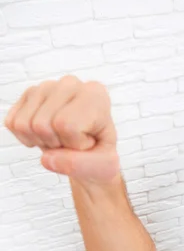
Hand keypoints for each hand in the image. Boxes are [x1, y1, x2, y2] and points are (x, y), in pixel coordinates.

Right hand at [4, 75, 118, 183]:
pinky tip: (47, 135)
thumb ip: (80, 165)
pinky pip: (13, 123)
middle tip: (72, 143)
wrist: (90, 154)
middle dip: (56, 144)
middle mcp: (70, 84)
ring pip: (25, 124)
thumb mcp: (103, 167)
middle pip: (42, 125)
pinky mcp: (28, 95)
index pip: (66, 125)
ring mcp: (46, 86)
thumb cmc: (99, 156)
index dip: (75, 144)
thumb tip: (47, 158)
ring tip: (61, 138)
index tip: (89, 142)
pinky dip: (27, 138)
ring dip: (41, 141)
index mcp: (95, 95)